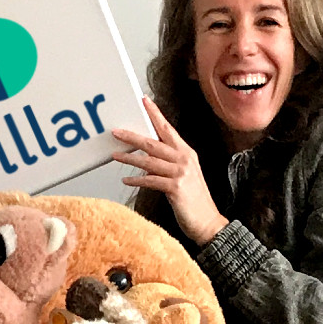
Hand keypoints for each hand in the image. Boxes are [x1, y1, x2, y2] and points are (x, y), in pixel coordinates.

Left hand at [112, 97, 227, 244]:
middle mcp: (184, 159)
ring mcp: (181, 173)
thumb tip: (144, 155)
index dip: (155, 114)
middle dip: (132, 136)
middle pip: (154, 143)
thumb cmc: (192, 199)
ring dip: (129, 158)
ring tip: (115, 155)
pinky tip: (127, 179)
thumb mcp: (182, 174)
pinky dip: (137, 180)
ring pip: (149, 161)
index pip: (168, 128)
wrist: (207, 221)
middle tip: (116, 132)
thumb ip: (166, 162)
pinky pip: (150, 181)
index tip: (143, 101)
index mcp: (186, 152)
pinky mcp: (175, 188)